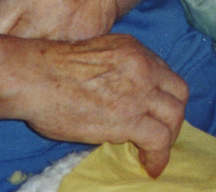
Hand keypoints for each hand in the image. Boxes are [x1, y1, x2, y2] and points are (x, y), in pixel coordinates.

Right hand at [0, 32, 187, 178]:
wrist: (36, 77)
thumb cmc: (51, 68)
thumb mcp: (94, 56)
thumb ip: (116, 70)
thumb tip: (119, 95)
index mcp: (132, 49)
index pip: (164, 73)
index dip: (162, 96)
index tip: (154, 113)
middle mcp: (142, 65)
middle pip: (178, 92)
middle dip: (173, 115)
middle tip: (160, 133)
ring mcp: (138, 90)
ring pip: (175, 116)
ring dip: (169, 137)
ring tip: (155, 153)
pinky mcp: (129, 118)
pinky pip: (160, 139)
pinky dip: (160, 156)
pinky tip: (150, 166)